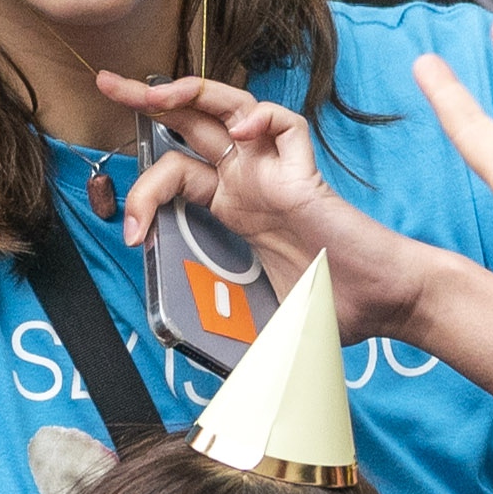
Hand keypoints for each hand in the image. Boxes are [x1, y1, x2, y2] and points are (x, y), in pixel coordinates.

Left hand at [93, 71, 459, 345]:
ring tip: (157, 91)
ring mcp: (276, 173)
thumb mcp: (265, 332)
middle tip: (109, 83)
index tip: (128, 231)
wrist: (384, 307)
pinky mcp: (307, 174)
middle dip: (147, 100)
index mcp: (234, 209)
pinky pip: (284, 124)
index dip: (143, 194)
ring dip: (190, 92)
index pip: (175, 174)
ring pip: (229, 108)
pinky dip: (261, 119)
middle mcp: (249, 182)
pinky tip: (242, 133)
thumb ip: (237, 352)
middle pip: (191, 123)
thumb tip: (223, 409)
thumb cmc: (335, 311)